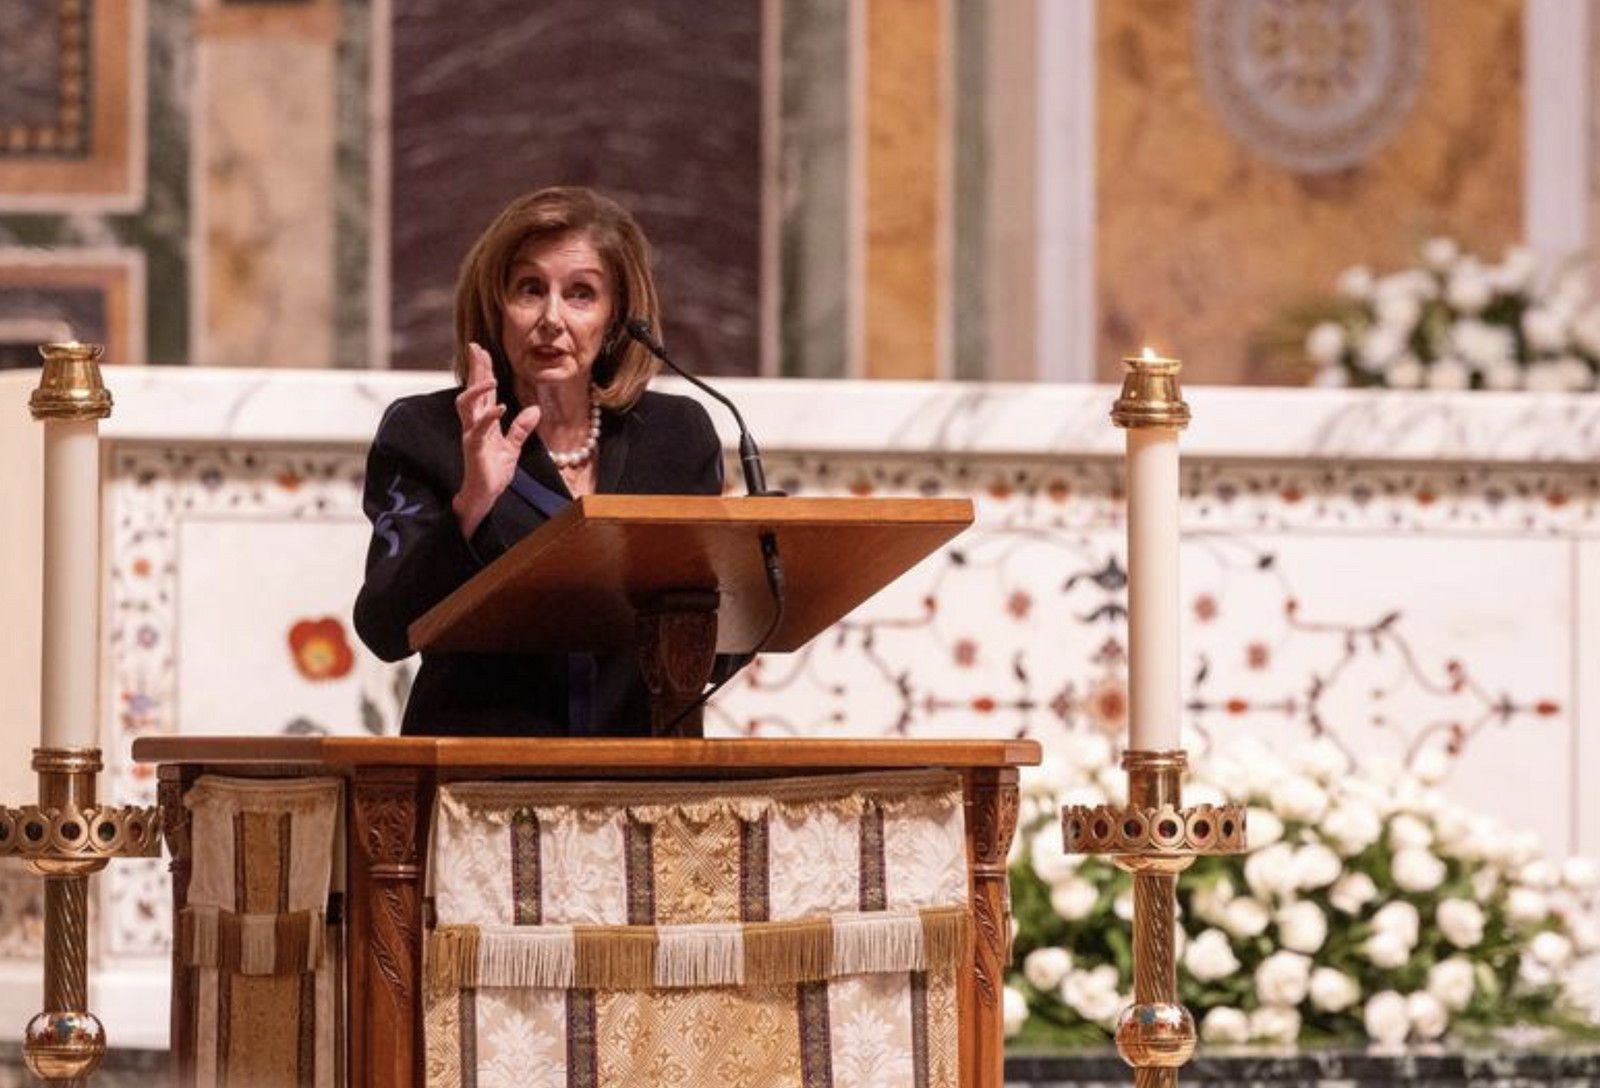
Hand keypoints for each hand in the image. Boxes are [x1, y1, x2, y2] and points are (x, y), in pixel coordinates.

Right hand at [452, 343, 539, 536]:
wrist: (484, 496)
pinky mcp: (475, 449)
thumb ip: (521, 428)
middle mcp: (474, 424)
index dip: (482, 370)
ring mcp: (472, 435)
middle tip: (475, 347)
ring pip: (467, 405)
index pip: (482, 391)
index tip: (481, 350)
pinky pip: (479, 429)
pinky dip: (490, 417)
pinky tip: (502, 407)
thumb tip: (535, 409)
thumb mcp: (513, 447)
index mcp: (483, 422)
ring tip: (490, 378)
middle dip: (474, 369)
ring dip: (478, 390)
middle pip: (471, 390)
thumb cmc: (494, 472)